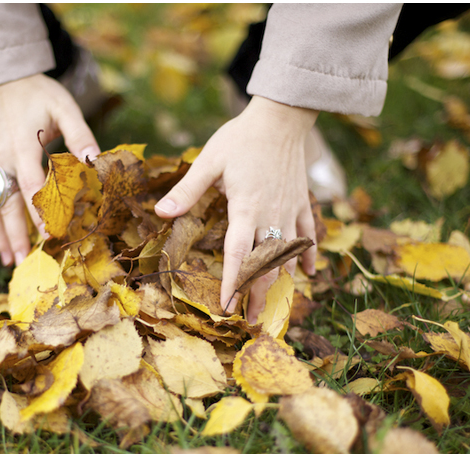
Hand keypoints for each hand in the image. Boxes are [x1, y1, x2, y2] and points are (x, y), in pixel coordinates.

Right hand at [0, 74, 99, 265]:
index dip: (39, 214)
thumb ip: (80, 134)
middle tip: (23, 262)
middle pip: (6, 203)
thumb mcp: (65, 107)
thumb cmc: (40, 94)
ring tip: (8, 259)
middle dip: (15, 235)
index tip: (50, 237)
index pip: (31, 187)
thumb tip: (95, 160)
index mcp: (22, 146)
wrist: (4, 78)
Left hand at [154, 96, 318, 320]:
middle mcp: (271, 215)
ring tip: (271, 305)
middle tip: (252, 321)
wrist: (282, 117)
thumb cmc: (241, 138)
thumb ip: (187, 190)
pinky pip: (307, 235)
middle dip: (258, 295)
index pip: (238, 253)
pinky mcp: (301, 203)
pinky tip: (306, 274)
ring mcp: (290, 211)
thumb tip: (162, 212)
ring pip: (287, 254)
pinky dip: (307, 256)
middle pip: (266, 263)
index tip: (227, 306)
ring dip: (279, 281)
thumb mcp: (209, 160)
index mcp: (246, 207)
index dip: (233, 282)